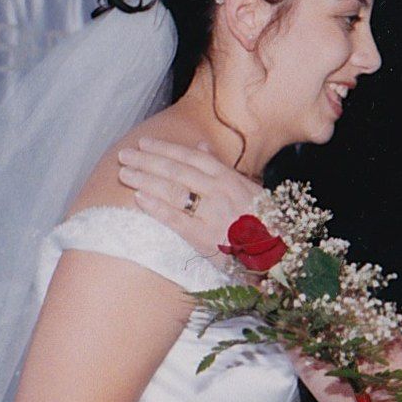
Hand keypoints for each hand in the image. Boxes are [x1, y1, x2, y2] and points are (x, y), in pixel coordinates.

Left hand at [118, 136, 262, 259]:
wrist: (277, 258)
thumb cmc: (263, 224)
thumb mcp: (249, 190)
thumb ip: (222, 168)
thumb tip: (201, 147)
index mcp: (231, 179)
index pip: (192, 157)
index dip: (166, 148)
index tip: (145, 142)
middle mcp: (222, 192)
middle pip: (177, 170)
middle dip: (148, 161)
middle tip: (124, 155)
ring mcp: (214, 214)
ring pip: (174, 191)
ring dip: (146, 179)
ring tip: (124, 173)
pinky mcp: (207, 237)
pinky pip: (177, 219)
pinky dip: (157, 207)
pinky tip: (139, 198)